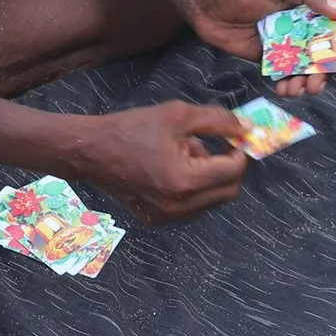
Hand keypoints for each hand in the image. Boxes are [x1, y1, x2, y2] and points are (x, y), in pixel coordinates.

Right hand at [80, 100, 249, 221]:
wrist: (89, 151)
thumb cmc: (132, 129)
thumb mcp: (179, 115)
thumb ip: (218, 121)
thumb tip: (246, 128)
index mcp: (185, 180)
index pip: (232, 172)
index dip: (241, 152)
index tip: (237, 138)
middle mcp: (179, 206)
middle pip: (227, 191)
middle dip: (229, 167)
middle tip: (219, 145)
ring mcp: (168, 217)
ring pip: (211, 201)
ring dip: (211, 177)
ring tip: (187, 152)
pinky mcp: (157, 219)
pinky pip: (192, 207)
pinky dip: (195, 188)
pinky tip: (175, 167)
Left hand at [180, 0, 335, 98]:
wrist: (207, 3)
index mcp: (310, 7)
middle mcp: (303, 27)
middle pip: (328, 55)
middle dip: (330, 74)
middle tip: (319, 84)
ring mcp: (287, 45)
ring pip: (308, 70)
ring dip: (310, 83)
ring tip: (300, 90)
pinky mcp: (269, 59)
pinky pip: (287, 76)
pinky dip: (290, 86)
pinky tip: (285, 89)